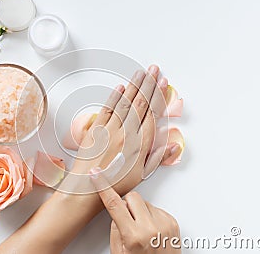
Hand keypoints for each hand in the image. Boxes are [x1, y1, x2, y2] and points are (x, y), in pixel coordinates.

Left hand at [66, 65, 167, 195]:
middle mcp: (126, 133)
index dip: (159, 96)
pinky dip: (114, 97)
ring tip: (141, 73)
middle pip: (141, 103)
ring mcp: (110, 130)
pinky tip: (121, 88)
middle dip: (149, 84)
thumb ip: (157, 156)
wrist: (87, 188)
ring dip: (134, 86)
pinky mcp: (96, 130)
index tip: (164, 83)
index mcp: (139, 143)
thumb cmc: (114, 183)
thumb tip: (172, 144)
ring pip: (125, 103)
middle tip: (155, 70)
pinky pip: (107, 110)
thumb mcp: (141, 174)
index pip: (153, 113)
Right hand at [90, 170, 180, 253]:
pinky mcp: (173, 222)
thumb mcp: (119, 251)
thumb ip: (115, 227)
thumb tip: (117, 209)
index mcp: (134, 236)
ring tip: (141, 230)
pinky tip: (151, 230)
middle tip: (126, 219)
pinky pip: (156, 208)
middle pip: (132, 197)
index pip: (114, 204)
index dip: (103, 187)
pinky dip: (150, 216)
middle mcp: (151, 228)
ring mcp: (164, 224)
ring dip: (139, 211)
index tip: (97, 175)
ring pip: (144, 202)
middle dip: (126, 204)